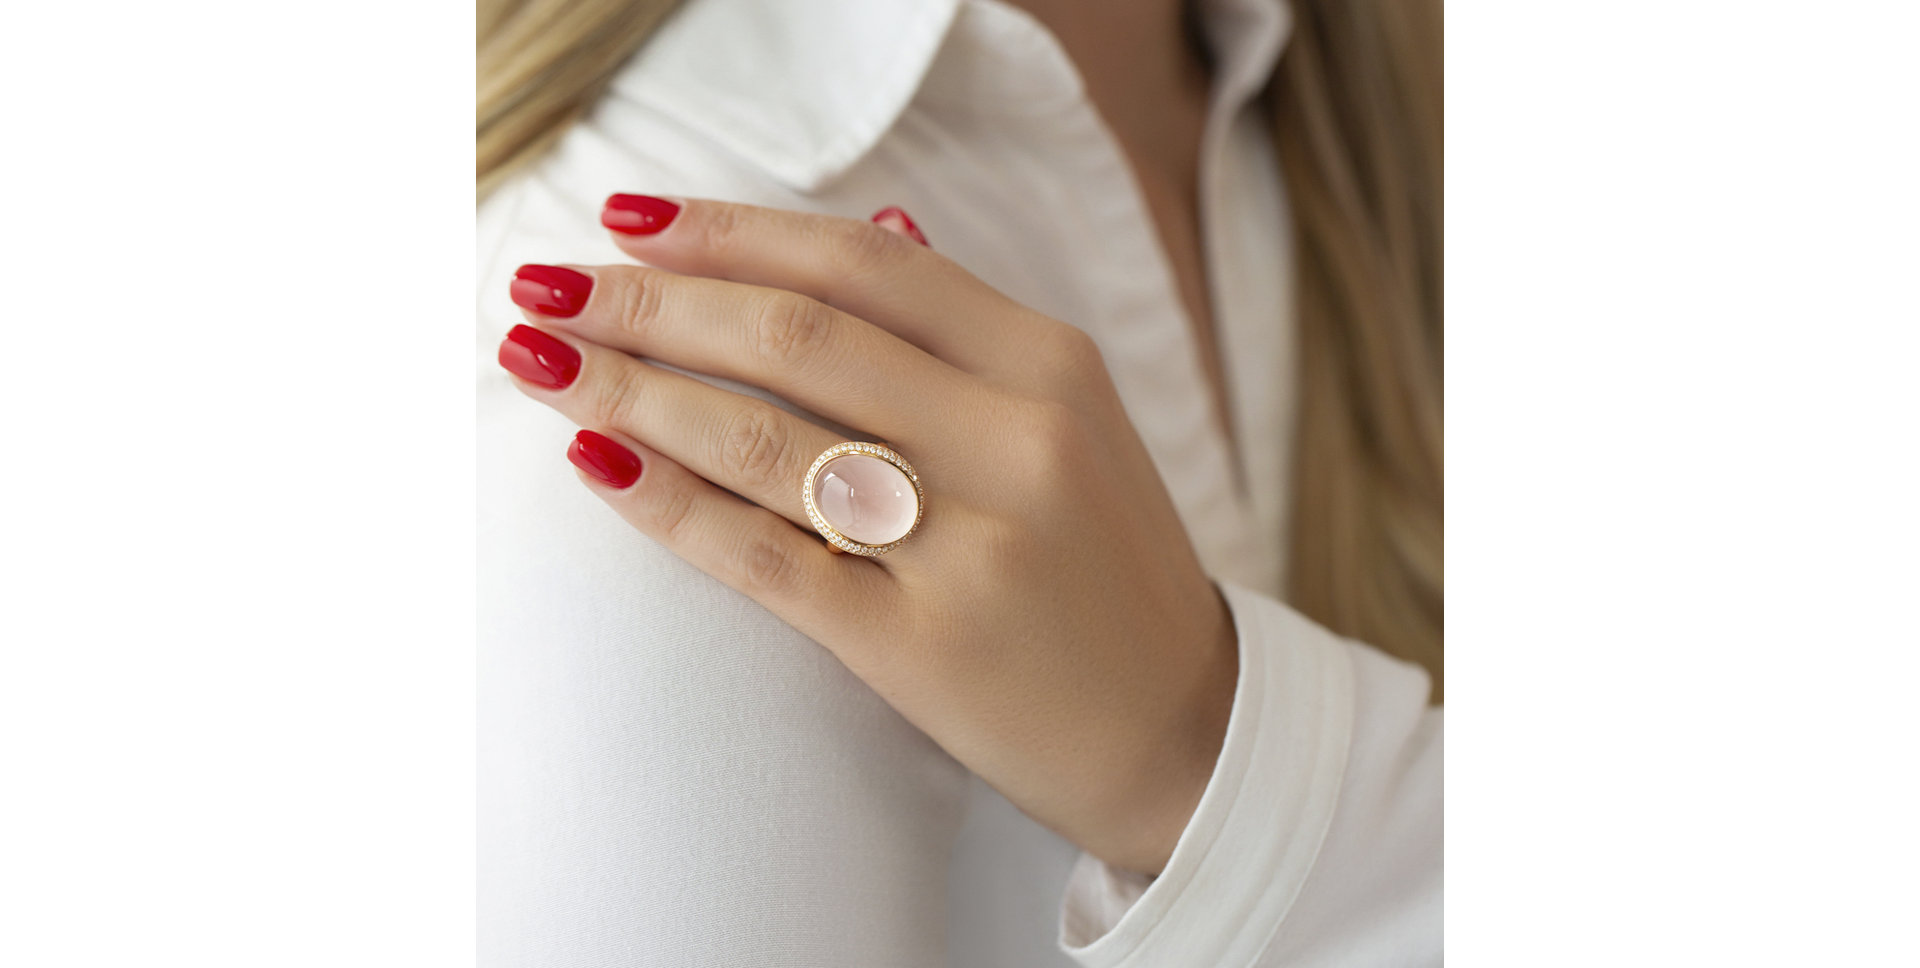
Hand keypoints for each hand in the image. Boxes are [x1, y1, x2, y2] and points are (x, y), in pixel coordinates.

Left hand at [498, 196, 1236, 874]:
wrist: (1185, 732)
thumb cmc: (1106, 566)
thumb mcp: (1075, 421)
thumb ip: (970, 328)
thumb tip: (877, 220)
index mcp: (1050, 366)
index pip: (862, 263)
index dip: (731, 231)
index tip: (629, 219)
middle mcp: (1016, 441)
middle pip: (796, 337)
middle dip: (650, 301)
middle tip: (547, 283)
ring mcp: (971, 547)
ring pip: (765, 440)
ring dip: (632, 389)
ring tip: (540, 359)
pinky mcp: (922, 649)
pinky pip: (765, 558)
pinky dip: (668, 504)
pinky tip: (597, 462)